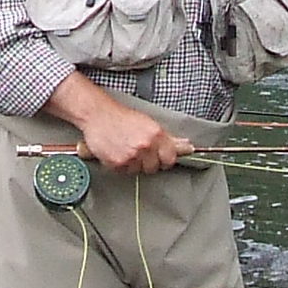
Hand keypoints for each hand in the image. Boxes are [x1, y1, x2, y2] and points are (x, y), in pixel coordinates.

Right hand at [51, 74, 194, 174]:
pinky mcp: (117, 163)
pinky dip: (120, 165)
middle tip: (138, 150)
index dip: (164, 159)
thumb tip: (188, 147)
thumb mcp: (148, 123)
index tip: (159, 156)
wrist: (98, 115)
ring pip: (138, 171)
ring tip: (125, 149)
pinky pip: (124, 172)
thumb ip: (168, 138)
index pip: (170, 159)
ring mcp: (131, 156)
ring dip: (133, 164)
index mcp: (156, 134)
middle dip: (148, 162)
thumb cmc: (122, 117)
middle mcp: (145, 146)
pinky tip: (117, 151)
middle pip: (154, 168)